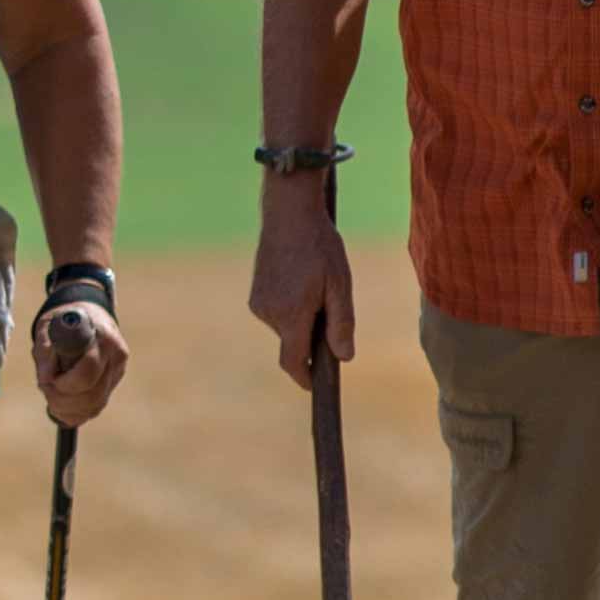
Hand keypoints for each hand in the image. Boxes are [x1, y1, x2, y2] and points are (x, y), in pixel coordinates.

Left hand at [32, 294, 129, 427]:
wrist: (85, 314)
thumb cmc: (63, 319)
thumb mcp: (49, 325)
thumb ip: (46, 349)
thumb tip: (46, 379)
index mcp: (104, 338)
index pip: (89, 371)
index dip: (64, 381)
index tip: (45, 378)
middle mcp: (116, 358)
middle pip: (93, 394)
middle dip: (63, 399)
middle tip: (44, 389)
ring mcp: (117, 373)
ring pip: (95, 405)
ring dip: (67, 409)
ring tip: (49, 397)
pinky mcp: (111, 385)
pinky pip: (95, 409)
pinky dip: (75, 414)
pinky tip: (59, 408)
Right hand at [246, 205, 353, 385]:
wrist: (288, 213)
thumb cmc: (320, 247)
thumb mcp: (340, 285)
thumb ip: (341, 324)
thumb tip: (344, 358)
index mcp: (291, 315)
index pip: (293, 362)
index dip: (305, 378)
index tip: (316, 386)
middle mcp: (268, 313)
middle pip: (293, 343)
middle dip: (311, 338)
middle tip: (331, 309)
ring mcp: (258, 302)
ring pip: (285, 327)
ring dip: (302, 320)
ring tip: (317, 288)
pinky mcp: (255, 292)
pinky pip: (276, 313)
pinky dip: (291, 308)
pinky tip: (303, 282)